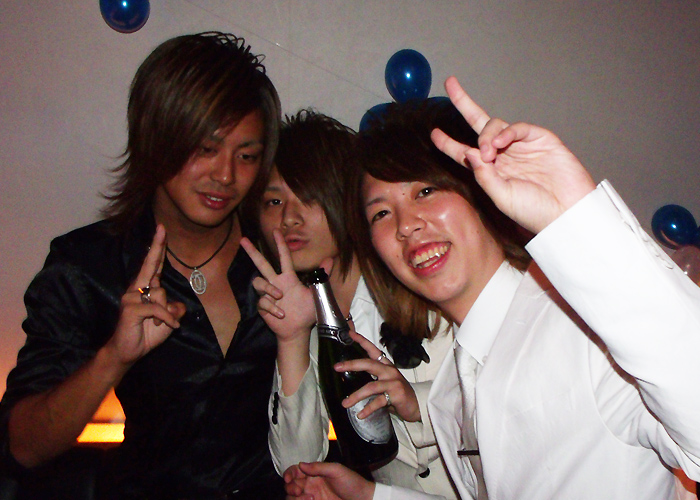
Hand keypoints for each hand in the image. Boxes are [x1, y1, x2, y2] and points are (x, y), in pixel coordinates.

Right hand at [105, 224, 185, 366]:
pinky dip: (166, 319)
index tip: (161, 230)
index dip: (158, 249)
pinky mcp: (131, 308)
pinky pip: (158, 309)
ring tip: (158, 325)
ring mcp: (132, 297)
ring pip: (161, 294)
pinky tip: (166, 327)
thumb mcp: (168, 321)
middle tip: (161, 228)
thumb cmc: (147, 334)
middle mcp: (137, 288)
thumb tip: (178, 305)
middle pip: (150, 265)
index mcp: (146, 288)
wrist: (128, 352)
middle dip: (157, 246)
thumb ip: (175, 310)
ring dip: (167, 313)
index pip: (154, 265)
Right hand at [240, 230, 316, 343]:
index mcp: (288, 278)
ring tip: (279, 295)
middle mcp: (276, 283)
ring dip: (268, 288)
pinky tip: (281, 314)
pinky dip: (272, 307)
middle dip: (252, 252)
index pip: (283, 257)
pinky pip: (262, 302)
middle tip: (243, 240)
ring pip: (258, 282)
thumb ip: (322, 275)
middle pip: (261, 264)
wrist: (298, 330)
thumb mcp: (317, 292)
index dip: (280, 244)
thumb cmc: (307, 311)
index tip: (276, 230)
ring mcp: (268, 294)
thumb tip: (330, 259)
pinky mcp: (263, 306)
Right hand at [284, 462, 374, 499]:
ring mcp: (312, 497)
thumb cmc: (352, 483)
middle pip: (290, 485)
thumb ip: (318, 467)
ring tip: (310, 498)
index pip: (296, 471)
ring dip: (295, 498)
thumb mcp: (336, 470)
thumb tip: (300, 464)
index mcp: (315, 473)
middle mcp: (311, 485)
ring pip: (292, 497)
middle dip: (291, 487)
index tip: (288, 478)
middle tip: (298, 489)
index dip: (289, 473)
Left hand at [336, 331, 420, 422]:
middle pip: (369, 364)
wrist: (417, 405)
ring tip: (345, 403)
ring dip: (356, 395)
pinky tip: (360, 415)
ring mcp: (393, 382)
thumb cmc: (398, 393)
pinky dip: (368, 409)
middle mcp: (390, 371)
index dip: (362, 341)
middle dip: (352, 364)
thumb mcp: (386, 382)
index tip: (350, 333)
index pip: (373, 350)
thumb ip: (373, 378)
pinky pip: (378, 401)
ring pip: (371, 386)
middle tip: (337, 367)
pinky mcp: (396, 394)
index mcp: (387, 366)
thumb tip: (351, 379)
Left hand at [431, 76, 595, 232]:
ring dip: (486, 136)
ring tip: (488, 153)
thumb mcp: (501, 197)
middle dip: (463, 103)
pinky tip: (500, 144)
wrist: (568, 211)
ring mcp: (520, 145)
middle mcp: (503, 155)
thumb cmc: (534, 211)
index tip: (434, 133)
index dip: (448, 143)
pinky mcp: (540, 139)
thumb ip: (483, 176)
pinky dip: (506, 132)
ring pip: (494, 125)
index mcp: (490, 171)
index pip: (464, 152)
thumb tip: (468, 151)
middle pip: (478, 125)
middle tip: (450, 82)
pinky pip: (517, 128)